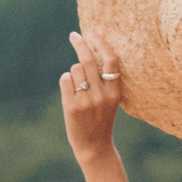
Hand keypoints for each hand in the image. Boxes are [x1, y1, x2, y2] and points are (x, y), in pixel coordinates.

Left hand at [60, 24, 125, 165]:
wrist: (94, 147)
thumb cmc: (101, 120)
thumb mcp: (109, 100)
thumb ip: (103, 81)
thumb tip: (89, 52)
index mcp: (115, 92)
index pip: (111, 61)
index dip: (102, 44)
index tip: (94, 34)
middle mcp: (102, 95)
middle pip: (88, 60)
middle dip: (80, 44)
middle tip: (74, 35)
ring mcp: (86, 101)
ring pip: (75, 69)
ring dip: (74, 72)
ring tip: (78, 88)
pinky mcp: (72, 106)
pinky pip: (65, 79)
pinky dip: (66, 81)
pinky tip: (71, 94)